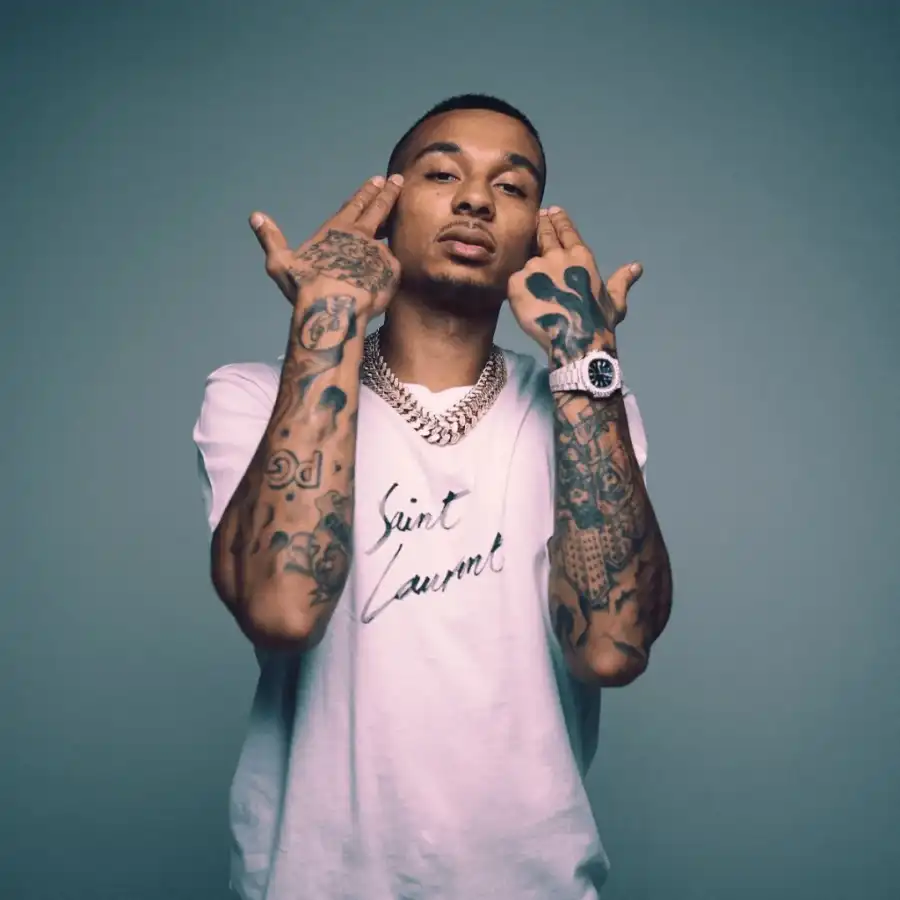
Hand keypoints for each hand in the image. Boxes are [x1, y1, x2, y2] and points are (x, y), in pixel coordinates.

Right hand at [249, 174, 403, 320]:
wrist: (333, 310)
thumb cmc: (305, 288)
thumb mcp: (280, 263)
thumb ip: (270, 238)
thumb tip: (255, 216)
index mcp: (336, 229)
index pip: (354, 204)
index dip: (366, 192)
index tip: (377, 180)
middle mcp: (360, 235)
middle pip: (378, 208)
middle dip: (388, 193)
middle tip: (398, 180)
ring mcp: (378, 251)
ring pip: (389, 236)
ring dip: (395, 225)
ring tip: (401, 217)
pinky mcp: (391, 270)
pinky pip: (391, 267)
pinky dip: (390, 267)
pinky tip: (390, 270)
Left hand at [507, 207, 641, 364]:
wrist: (575, 341)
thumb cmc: (598, 323)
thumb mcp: (615, 301)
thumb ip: (622, 281)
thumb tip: (637, 267)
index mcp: (580, 256)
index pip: (566, 231)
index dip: (558, 220)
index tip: (552, 210)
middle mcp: (556, 256)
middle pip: (544, 235)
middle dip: (541, 225)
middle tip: (538, 217)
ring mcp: (535, 268)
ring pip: (528, 265)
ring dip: (531, 273)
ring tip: (533, 287)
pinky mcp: (517, 283)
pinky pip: (515, 283)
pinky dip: (519, 291)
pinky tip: (526, 302)